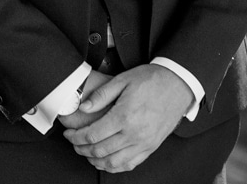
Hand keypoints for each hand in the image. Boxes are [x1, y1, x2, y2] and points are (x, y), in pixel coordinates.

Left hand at [61, 64, 192, 173]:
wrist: (177, 85)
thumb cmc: (151, 80)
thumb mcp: (122, 80)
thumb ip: (101, 96)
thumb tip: (83, 108)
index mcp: (124, 116)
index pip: (92, 135)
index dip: (76, 137)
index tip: (68, 134)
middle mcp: (135, 134)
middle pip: (100, 151)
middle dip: (81, 148)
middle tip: (73, 142)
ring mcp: (144, 143)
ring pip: (113, 162)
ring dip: (95, 160)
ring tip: (85, 152)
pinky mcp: (151, 147)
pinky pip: (130, 164)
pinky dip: (114, 166)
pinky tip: (105, 161)